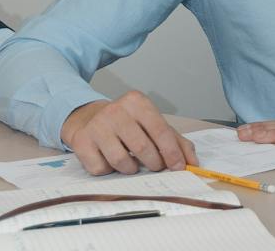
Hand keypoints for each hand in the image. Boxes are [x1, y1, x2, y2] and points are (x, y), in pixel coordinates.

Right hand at [61, 91, 197, 175]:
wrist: (87, 118)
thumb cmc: (126, 123)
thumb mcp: (151, 123)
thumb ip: (175, 140)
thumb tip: (192, 161)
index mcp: (138, 102)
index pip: (160, 130)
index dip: (172, 152)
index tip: (179, 167)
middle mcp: (116, 111)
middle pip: (142, 147)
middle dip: (154, 162)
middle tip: (156, 166)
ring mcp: (97, 126)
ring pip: (121, 161)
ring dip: (131, 168)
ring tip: (132, 163)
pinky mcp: (81, 142)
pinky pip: (101, 168)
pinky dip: (109, 171)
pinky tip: (110, 160)